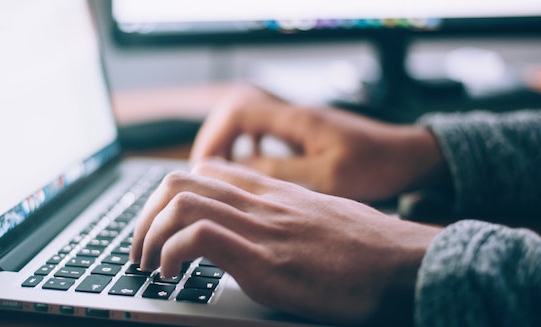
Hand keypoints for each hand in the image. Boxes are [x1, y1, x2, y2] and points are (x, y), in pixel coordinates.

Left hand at [131, 159, 441, 324]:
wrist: (408, 264)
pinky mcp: (266, 261)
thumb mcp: (321, 218)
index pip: (207, 170)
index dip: (171, 195)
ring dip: (149, 235)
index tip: (162, 224)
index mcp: (274, 192)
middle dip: (146, 215)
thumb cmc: (370, 249)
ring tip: (148, 264)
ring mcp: (262, 228)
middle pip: (180, 181)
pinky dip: (171, 254)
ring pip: (180, 202)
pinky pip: (199, 238)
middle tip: (141, 247)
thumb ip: (286, 215)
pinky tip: (171, 275)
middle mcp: (262, 202)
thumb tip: (265, 231)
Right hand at [190, 84, 447, 201]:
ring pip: (248, 122)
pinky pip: (264, 134)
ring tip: (220, 174)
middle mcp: (294, 115)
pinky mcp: (304, 134)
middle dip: (215, 141)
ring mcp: (299, 123)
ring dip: (230, 145)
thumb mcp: (328, 176)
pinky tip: (250, 170)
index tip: (204, 167)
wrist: (409, 156)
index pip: (238, 112)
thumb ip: (282, 171)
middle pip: (236, 113)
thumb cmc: (377, 165)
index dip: (214, 137)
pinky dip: (248, 148)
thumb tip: (240, 171)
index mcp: (297, 119)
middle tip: (205, 173)